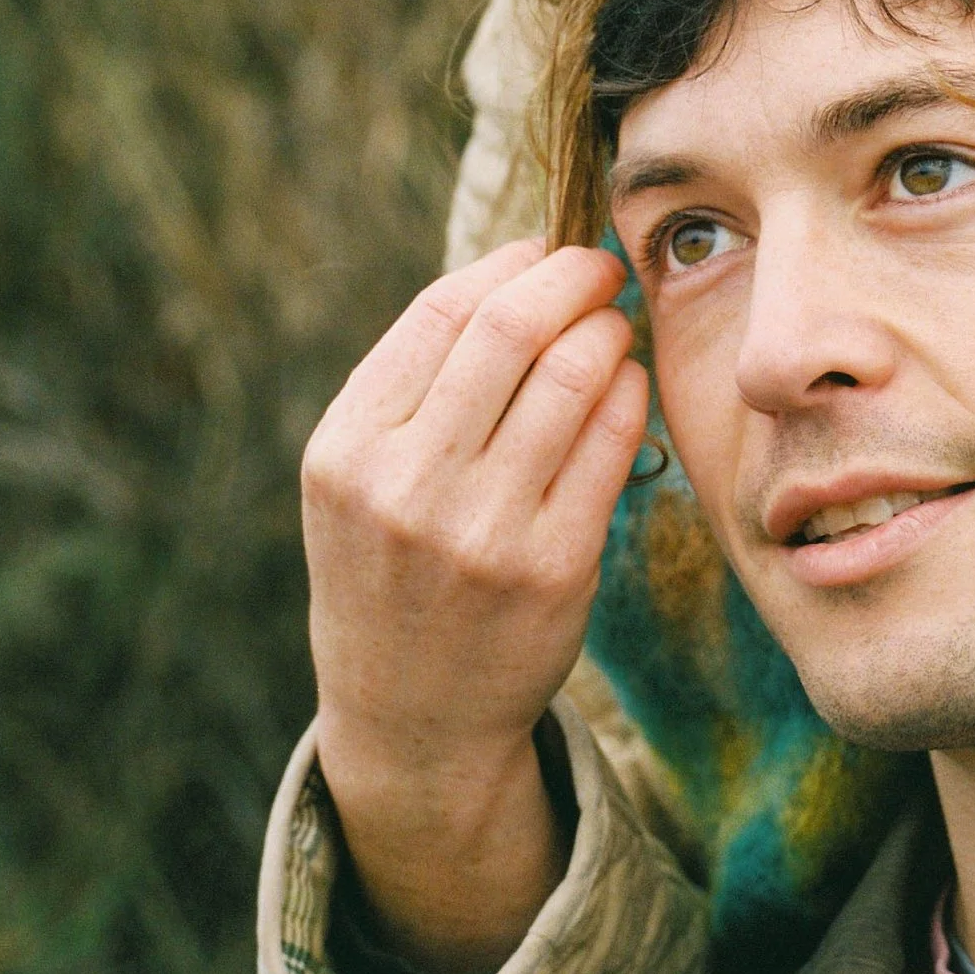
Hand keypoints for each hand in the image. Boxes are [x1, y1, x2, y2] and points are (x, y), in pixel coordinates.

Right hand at [302, 238, 649, 973]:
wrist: (412, 721)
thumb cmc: (391, 570)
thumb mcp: (356, 480)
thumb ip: (413, 384)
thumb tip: (518, 266)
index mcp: (346, 451)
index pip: (439, 313)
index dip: (507, 265)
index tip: (543, 252)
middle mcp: (405, 488)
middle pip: (510, 330)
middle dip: (571, 279)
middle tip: (599, 270)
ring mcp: (483, 532)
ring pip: (572, 377)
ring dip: (609, 331)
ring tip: (614, 327)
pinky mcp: (554, 568)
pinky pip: (611, 444)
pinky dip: (628, 393)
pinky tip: (626, 384)